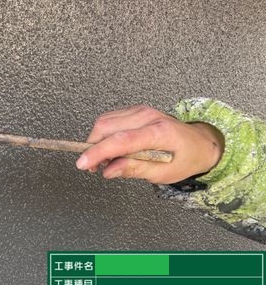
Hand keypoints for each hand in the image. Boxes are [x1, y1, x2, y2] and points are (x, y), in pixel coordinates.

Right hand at [75, 105, 224, 183]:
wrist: (199, 142)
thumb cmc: (185, 158)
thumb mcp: (163, 173)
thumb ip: (134, 170)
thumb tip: (109, 171)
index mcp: (159, 133)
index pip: (121, 141)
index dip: (98, 153)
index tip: (83, 164)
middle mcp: (148, 117)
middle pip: (106, 127)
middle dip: (93, 148)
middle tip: (95, 168)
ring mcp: (140, 111)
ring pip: (104, 122)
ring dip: (97, 142)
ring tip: (106, 160)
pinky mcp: (134, 111)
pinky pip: (109, 120)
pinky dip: (103, 135)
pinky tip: (112, 149)